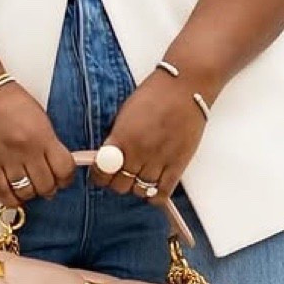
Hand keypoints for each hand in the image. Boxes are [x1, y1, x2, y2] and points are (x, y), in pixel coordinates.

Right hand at [0, 82, 78, 211]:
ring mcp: (7, 160)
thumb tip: (57, 166)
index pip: (64, 169)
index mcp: (43, 137)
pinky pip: (3, 193)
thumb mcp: (41, 119)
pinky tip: (16, 195)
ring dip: (32, 193)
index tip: (64, 178)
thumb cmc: (11, 102)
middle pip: (46, 185)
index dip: (67, 178)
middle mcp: (27, 150)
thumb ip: (50, 143)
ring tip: (30, 187)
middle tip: (47, 184)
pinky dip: (12, 199)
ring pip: (26, 192)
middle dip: (50, 188)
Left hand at [91, 76, 206, 207]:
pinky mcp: (178, 165)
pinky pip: (162, 193)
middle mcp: (138, 152)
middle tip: (120, 176)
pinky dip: (154, 196)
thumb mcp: (125, 114)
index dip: (99, 177)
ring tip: (138, 178)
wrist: (185, 87)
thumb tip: (107, 157)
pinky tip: (152, 188)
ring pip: (139, 190)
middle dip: (116, 183)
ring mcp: (159, 160)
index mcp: (122, 138)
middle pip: (119, 186)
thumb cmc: (155, 95)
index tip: (101, 175)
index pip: (101, 172)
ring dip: (136, 187)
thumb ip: (116, 138)